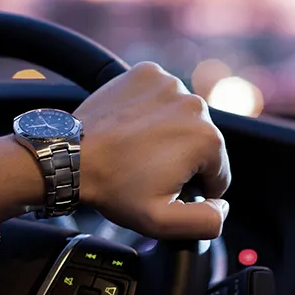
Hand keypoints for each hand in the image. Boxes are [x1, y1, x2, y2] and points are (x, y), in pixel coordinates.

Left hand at [74, 62, 230, 239]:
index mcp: (207, 139)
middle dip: (181, 160)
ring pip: (182, 118)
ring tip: (137, 148)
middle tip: (145, 170)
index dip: (192, 188)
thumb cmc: (113, 186)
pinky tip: (132, 126)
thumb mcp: (162, 221)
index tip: (163, 187)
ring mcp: (170, 84)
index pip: (218, 173)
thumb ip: (206, 222)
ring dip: (168, 133)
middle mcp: (195, 104)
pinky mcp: (148, 73)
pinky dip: (152, 110)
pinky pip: (161, 96)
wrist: (71, 155)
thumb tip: (223, 207)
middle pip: (201, 143)